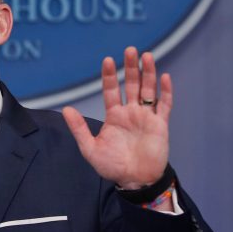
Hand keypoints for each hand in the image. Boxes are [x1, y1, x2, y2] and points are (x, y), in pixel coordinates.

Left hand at [62, 47, 171, 188]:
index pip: (112, 90)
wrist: (135, 181)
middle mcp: (131, 113)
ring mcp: (146, 117)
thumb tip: (66, 109)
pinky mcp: (160, 124)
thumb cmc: (112, 166)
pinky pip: (165, 105)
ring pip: (148, 90)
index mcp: (114, 116)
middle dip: (131, 68)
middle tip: (130, 50)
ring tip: (146, 56)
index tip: (108, 60)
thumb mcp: (90, 148)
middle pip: (132, 85)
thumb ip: (79, 128)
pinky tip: (165, 77)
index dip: (110, 76)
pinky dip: (166, 91)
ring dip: (148, 73)